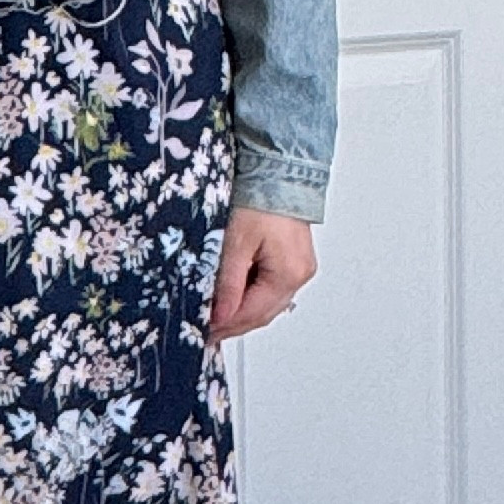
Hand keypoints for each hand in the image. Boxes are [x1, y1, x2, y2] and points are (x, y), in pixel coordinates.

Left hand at [208, 208, 315, 343]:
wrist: (278, 171)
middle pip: (263, 313)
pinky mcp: (294, 260)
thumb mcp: (235, 242)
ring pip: (268, 303)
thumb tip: (221, 315)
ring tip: (216, 316)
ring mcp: (299, 268)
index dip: (226, 326)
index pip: (253, 313)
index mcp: (289, 272)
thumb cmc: (261, 197)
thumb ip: (228, 283)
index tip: (204, 332)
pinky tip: (234, 297)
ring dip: (243, 311)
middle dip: (234, 324)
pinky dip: (252, 296)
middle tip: (207, 331)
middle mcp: (300, 274)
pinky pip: (272, 289)